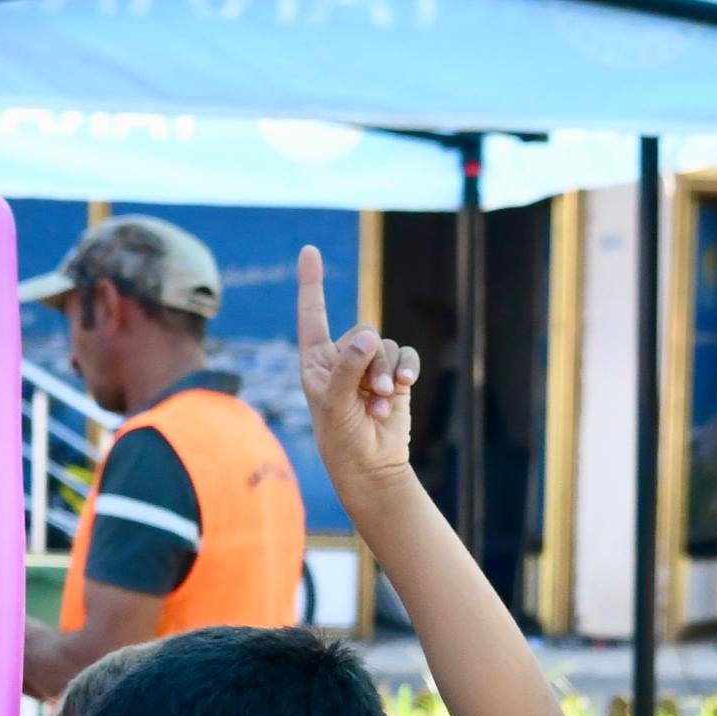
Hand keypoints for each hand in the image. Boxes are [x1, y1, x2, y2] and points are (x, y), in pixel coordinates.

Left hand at [294, 247, 417, 482]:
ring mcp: (369, 367)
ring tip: (380, 405)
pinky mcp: (395, 376)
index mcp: (315, 360)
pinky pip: (405, 355)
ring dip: (387, 374)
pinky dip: (407, 368)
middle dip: (371, 362)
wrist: (369, 465)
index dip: (312, 282)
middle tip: (371, 394)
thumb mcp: (335, 402)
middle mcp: (341, 358)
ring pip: (385, 346)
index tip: (309, 250)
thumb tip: (369, 336)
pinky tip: (405, 386)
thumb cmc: (340, 437)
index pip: (313, 314)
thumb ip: (349, 366)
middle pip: (363, 332)